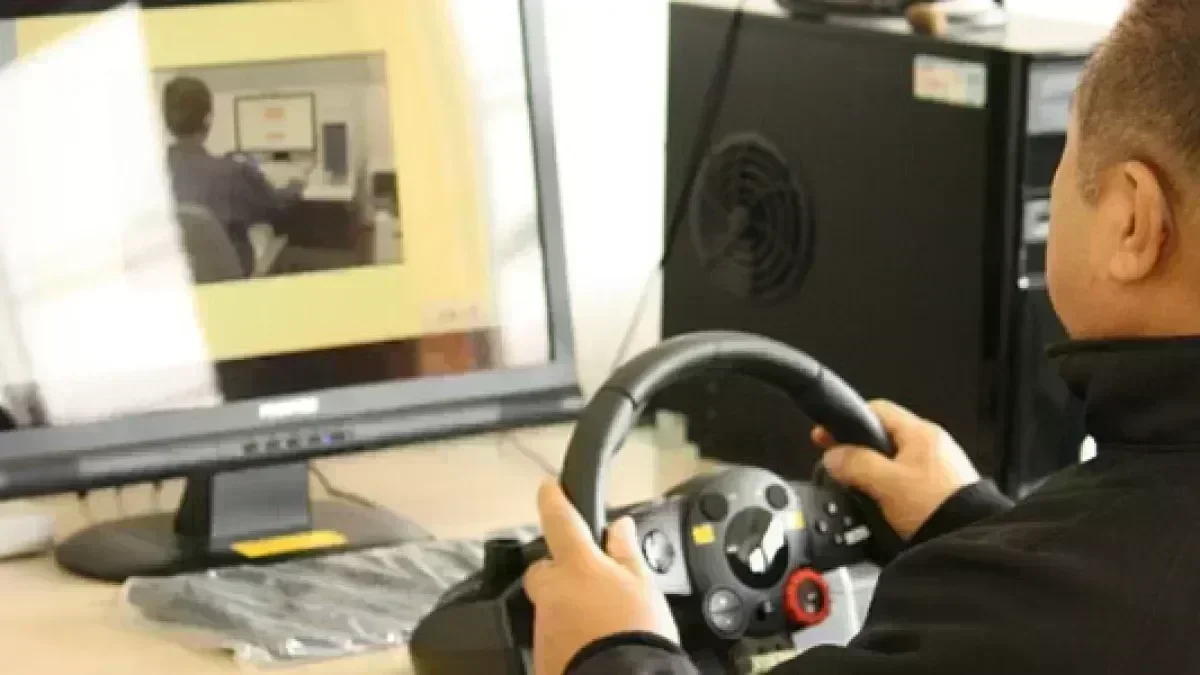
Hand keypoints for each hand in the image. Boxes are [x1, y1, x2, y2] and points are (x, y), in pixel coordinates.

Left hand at [524, 481, 678, 674]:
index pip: (559, 520)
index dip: (552, 499)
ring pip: (550, 605)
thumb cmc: (636, 635)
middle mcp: (551, 593)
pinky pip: (552, 634)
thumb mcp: (642, 586)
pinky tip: (590, 641)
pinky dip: (568, 634)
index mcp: (577, 566)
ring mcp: (543, 625)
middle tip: (587, 579)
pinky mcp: (542, 653)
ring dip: (568, 606)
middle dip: (558, 570)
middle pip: (544, 570)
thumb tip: (620, 527)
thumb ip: (626, 553)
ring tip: (601, 621)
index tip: (547, 487)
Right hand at [813, 400, 979, 539]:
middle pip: (884, 437)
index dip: (848, 421)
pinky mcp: (941, 489)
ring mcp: (939, 467)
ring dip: (874, 473)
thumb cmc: (938, 507)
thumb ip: (855, 464)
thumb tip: (834, 456)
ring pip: (894, 461)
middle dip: (858, 451)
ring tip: (861, 490)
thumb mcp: (886, 483)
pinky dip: (891, 489)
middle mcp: (933, 444)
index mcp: (920, 433)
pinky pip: (907, 480)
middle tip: (839, 466)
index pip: (877, 410)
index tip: (827, 436)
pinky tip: (884, 505)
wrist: (968, 538)